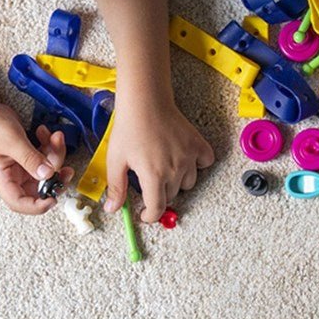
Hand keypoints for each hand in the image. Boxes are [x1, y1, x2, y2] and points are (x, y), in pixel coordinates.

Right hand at [0, 107, 72, 213]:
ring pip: (46, 168)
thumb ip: (31, 159)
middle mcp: (13, 175)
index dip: (38, 205)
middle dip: (55, 175)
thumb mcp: (13, 142)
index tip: (54, 196)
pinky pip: (44, 155)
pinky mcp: (27, 154)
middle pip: (39, 186)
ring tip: (55, 136)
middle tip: (67, 167)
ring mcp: (21, 165)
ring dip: (54, 154)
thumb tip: (48, 175)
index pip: (19, 203)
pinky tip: (44, 132)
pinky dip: (49, 145)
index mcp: (3, 179)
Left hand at [102, 98, 214, 223]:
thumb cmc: (129, 129)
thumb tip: (113, 208)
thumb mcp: (116, 160)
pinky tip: (185, 160)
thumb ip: (116, 187)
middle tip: (148, 181)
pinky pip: (205, 163)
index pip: (157, 208)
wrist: (146, 103)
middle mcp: (175, 169)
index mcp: (154, 176)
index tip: (145, 213)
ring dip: (177, 182)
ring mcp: (189, 157)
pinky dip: (198, 165)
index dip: (149, 216)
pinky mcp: (197, 145)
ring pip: (188, 182)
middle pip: (172, 195)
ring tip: (165, 169)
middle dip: (159, 194)